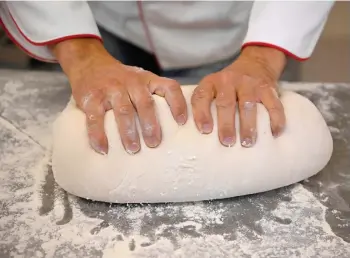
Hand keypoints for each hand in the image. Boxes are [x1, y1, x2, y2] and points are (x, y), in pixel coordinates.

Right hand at [50, 38, 186, 154]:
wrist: (89, 63)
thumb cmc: (121, 80)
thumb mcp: (140, 81)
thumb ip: (152, 97)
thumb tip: (171, 130)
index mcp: (148, 80)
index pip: (169, 87)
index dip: (177, 104)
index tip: (182, 122)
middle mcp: (132, 82)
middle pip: (145, 103)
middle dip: (151, 125)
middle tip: (154, 144)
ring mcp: (111, 89)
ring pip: (123, 111)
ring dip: (129, 132)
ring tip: (133, 149)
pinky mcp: (91, 97)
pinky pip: (96, 118)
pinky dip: (99, 135)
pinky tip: (103, 149)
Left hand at [191, 46, 286, 146]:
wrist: (255, 63)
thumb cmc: (228, 86)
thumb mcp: (212, 88)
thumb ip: (205, 105)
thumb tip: (201, 136)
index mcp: (211, 83)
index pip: (202, 96)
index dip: (201, 113)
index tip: (205, 131)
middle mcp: (228, 81)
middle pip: (226, 103)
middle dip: (226, 124)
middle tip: (227, 142)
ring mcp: (249, 83)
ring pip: (248, 105)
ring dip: (248, 125)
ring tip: (248, 142)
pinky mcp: (267, 88)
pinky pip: (273, 104)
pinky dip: (275, 119)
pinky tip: (274, 133)